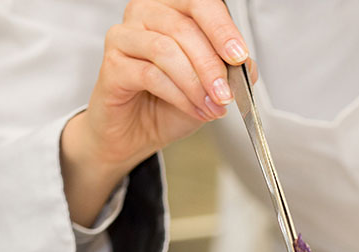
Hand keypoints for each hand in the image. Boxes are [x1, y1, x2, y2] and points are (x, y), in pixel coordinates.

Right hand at [60, 0, 256, 223]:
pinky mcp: (111, 65)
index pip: (199, 4)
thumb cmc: (168, 103)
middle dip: (211, 64)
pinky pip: (150, 75)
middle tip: (226, 92)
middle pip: (183, 27)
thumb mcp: (210, 85)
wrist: (136, 133)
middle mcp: (144, 14)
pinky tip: (193, 109)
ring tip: (212, 105)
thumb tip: (247, 65)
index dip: (222, 29)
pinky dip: (178, 96)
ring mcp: (124, 37)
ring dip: (195, 83)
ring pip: (166, 50)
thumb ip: (230, 70)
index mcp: (170, 9)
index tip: (239, 56)